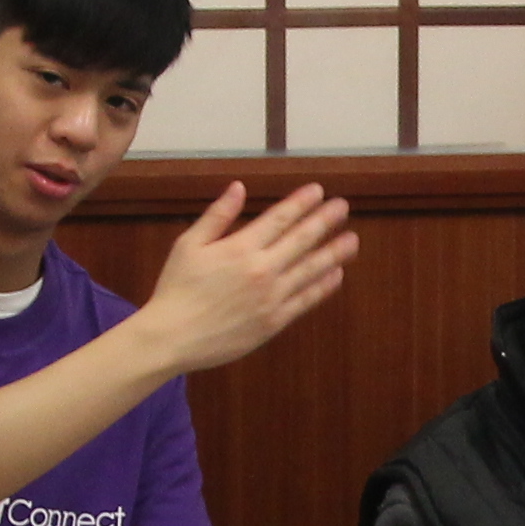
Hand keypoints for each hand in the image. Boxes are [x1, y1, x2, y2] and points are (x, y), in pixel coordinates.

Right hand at [135, 181, 357, 375]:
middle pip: (302, 240)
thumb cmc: (175, 289)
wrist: (172, 338)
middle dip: (324, 220)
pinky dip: (323, 286)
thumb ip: (217, 215)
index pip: (279, 218)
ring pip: (311, 269)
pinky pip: (306, 300)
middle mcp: (262, 270)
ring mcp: (271, 297)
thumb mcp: (188, 244)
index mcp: (240, 248)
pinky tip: (336, 274)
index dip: (301, 203)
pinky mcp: (274, 321)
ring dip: (334, 252)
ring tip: (352, 239)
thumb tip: (238, 187)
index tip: (318, 191)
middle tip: (343, 207)